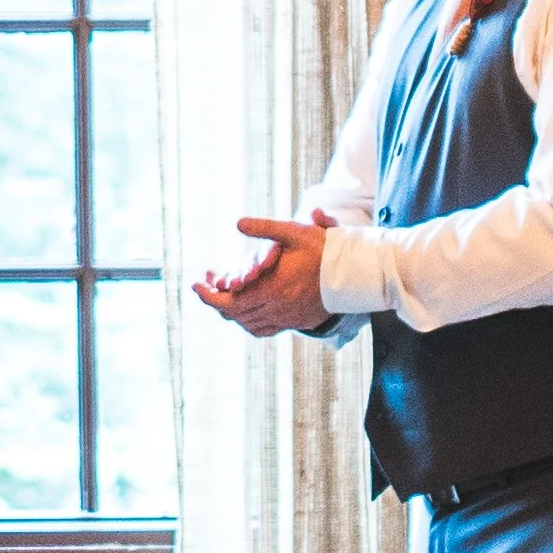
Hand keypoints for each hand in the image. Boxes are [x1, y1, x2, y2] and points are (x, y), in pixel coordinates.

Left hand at [193, 211, 336, 336]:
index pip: (229, 300)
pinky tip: (245, 311)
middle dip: (214, 300)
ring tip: (221, 294)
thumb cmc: (325, 250)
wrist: (358, 274)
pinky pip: (265, 329)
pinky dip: (249, 323)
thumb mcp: (295, 232)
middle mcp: (277, 308)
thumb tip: (237, 223)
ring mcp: (288, 318)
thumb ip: (265, 228)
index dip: (207, 295)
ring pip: (248, 323)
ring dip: (231, 311)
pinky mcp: (298, 322)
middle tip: (205, 284)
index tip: (195, 285)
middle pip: (234, 314)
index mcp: (272, 288)